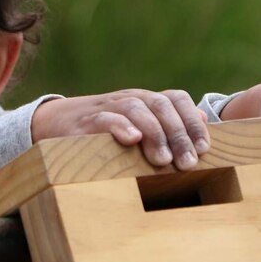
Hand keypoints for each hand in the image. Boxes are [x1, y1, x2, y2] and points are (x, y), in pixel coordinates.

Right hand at [32, 89, 208, 169]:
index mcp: (144, 99)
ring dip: (154, 133)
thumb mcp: (137, 122)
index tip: (203, 149)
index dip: (192, 122)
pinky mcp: (86, 121)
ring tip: (163, 160)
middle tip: (187, 163)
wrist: (56, 121)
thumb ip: (168, 121)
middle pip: (159, 105)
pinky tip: (132, 140)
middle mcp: (128, 98)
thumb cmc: (103, 128)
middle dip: (177, 134)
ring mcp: (106, 107)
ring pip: (135, 109)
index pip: (175, 98)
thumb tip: (203, 118)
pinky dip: (120, 127)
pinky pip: (105, 118)